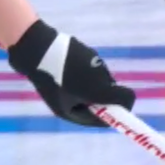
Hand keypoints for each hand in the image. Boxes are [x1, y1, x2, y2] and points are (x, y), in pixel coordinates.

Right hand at [6, 19, 135, 128]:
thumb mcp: (95, 87)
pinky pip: (84, 69)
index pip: (102, 119)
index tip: (123, 94)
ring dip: (96, 71)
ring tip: (87, 60)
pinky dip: (87, 62)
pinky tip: (79, 53)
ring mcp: (64, 86)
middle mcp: (67, 103)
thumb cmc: (64, 70)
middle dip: (103, 85)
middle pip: (99, 100)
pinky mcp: (63, 70)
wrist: (34, 45)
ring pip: (93, 82)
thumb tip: (130, 101)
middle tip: (99, 73)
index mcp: (71, 113)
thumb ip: (115, 98)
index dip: (117, 109)